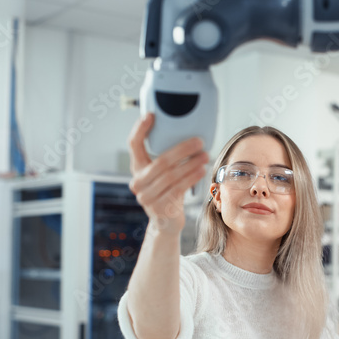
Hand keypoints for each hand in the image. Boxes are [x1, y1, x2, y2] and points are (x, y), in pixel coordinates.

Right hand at [127, 113, 208, 232]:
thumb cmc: (168, 192)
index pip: (133, 144)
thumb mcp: (163, 175)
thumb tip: (190, 136)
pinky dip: (191, 178)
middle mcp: (138, 182)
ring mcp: (147, 197)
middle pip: (161, 161)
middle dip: (182, 149)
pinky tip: (201, 171)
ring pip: (172, 175)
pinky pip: (178, 188)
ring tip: (204, 156)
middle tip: (199, 141)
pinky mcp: (160, 207)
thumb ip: (167, 159)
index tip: (151, 115)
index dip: (140, 129)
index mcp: (137, 169)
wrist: (166, 223)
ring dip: (191, 164)